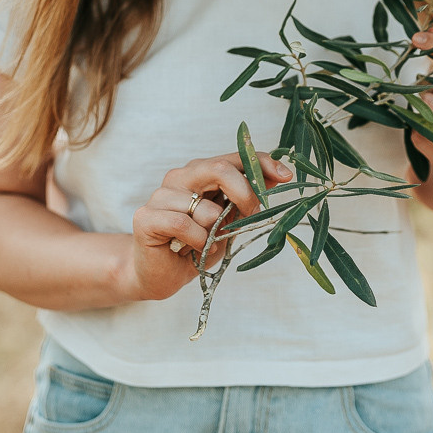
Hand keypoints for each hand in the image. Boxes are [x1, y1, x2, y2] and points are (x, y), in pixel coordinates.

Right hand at [130, 150, 291, 300]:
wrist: (160, 275)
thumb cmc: (195, 246)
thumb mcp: (229, 222)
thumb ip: (245, 200)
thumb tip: (279, 178)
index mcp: (200, 173)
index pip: (234, 158)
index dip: (261, 163)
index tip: (286, 176)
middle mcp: (180, 177)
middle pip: (219, 169)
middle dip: (244, 194)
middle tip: (252, 214)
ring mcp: (161, 194)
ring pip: (205, 208)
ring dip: (214, 232)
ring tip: (204, 243)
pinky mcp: (146, 216)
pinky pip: (183, 224)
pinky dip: (196, 241)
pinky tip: (188, 250)